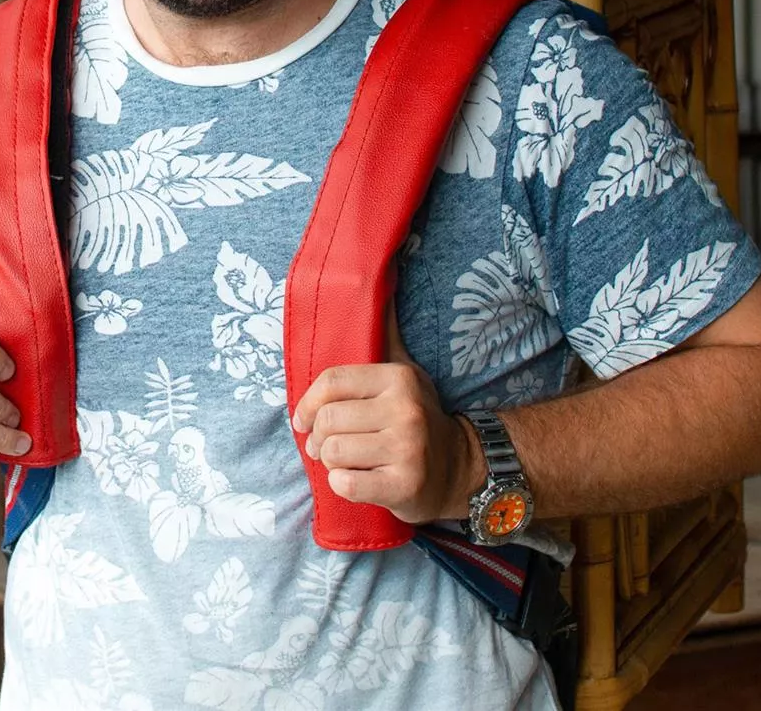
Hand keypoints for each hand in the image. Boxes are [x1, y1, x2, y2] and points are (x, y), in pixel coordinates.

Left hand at [291, 306, 485, 523]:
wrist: (457, 468)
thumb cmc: (416, 415)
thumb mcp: (404, 368)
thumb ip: (385, 332)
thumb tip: (384, 274)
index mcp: (398, 377)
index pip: (332, 381)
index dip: (308, 402)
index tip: (303, 420)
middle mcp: (405, 409)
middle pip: (328, 420)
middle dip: (318, 438)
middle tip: (326, 446)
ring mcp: (407, 449)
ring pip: (333, 453)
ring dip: (330, 462)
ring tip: (345, 461)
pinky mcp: (404, 486)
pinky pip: (346, 485)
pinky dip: (342, 485)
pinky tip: (358, 479)